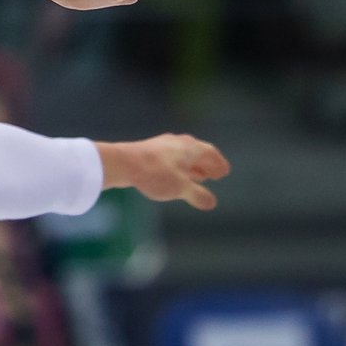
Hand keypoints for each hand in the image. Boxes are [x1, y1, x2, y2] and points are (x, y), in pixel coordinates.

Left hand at [99, 133, 229, 209]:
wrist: (121, 163)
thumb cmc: (154, 173)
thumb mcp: (181, 188)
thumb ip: (198, 196)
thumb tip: (211, 202)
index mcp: (190, 147)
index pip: (211, 153)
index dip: (219, 164)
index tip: (224, 172)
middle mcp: (177, 142)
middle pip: (197, 153)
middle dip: (207, 165)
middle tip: (214, 175)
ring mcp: (162, 146)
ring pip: (183, 156)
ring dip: (193, 167)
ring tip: (199, 177)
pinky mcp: (148, 152)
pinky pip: (170, 159)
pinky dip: (179, 168)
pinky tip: (175, 177)